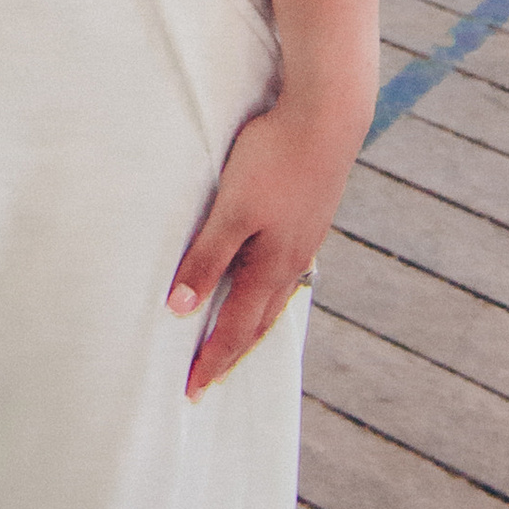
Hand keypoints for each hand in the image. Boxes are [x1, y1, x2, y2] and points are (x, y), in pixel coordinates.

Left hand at [166, 99, 355, 400]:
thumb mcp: (231, 211)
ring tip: (237, 343)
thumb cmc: (274, 159)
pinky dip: (267, 294)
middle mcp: (292, 262)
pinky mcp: (307, 219)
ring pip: (274, 298)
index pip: (236, 328)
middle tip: (209, 381)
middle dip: (232, 353)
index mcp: (272, 267)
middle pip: (259, 323)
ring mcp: (303, 241)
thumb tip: (181, 309)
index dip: (212, 361)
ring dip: (252, 326)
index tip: (192, 391)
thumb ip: (206, 258)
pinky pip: (283, 273)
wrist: (328, 117)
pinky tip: (264, 283)